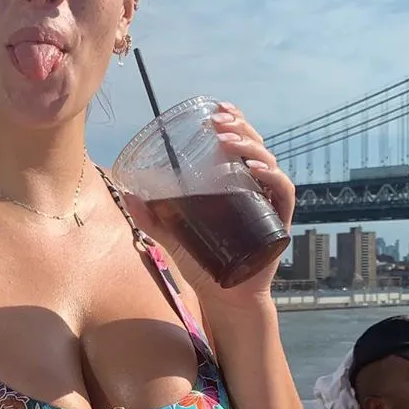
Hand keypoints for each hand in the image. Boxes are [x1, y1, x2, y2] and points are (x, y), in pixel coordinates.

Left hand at [121, 104, 294, 306]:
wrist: (226, 300)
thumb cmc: (205, 267)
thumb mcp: (174, 238)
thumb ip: (153, 218)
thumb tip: (127, 194)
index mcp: (237, 187)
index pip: (241, 145)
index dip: (234, 122)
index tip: (217, 109)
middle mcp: (256, 191)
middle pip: (256, 147)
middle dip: (239, 128)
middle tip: (216, 121)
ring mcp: (268, 206)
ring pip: (269, 163)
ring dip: (250, 146)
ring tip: (225, 139)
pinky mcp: (277, 225)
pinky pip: (282, 193)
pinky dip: (272, 178)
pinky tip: (254, 169)